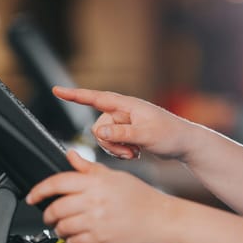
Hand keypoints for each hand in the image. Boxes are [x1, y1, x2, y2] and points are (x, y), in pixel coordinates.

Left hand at [26, 150, 171, 242]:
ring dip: (58, 229)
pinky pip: (74, 242)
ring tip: (62, 227)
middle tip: (48, 215)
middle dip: (47, 214)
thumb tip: (71, 156)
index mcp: (96, 182)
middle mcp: (94, 200)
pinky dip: (70, 241)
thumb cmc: (142, 197)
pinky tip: (75, 237)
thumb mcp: (115, 176)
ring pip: (63, 227)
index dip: (39, 190)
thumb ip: (90, 168)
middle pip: (56, 207)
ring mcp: (97, 221)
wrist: (161, 220)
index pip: (58, 182)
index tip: (32, 196)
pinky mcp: (101, 239)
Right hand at [53, 86, 194, 161]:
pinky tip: (137, 152)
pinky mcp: (128, 133)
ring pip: (104, 137)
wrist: (185, 144)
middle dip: (109, 142)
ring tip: (135, 153)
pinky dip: (121, 151)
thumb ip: (120, 133)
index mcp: (127, 105)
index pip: (96, 98)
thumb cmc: (170, 135)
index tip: (56, 90)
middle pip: (98, 126)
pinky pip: (112, 143)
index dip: (74, 95)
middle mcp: (124, 112)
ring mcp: (125, 123)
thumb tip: (97, 131)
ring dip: (116, 149)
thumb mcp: (146, 135)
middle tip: (130, 152)